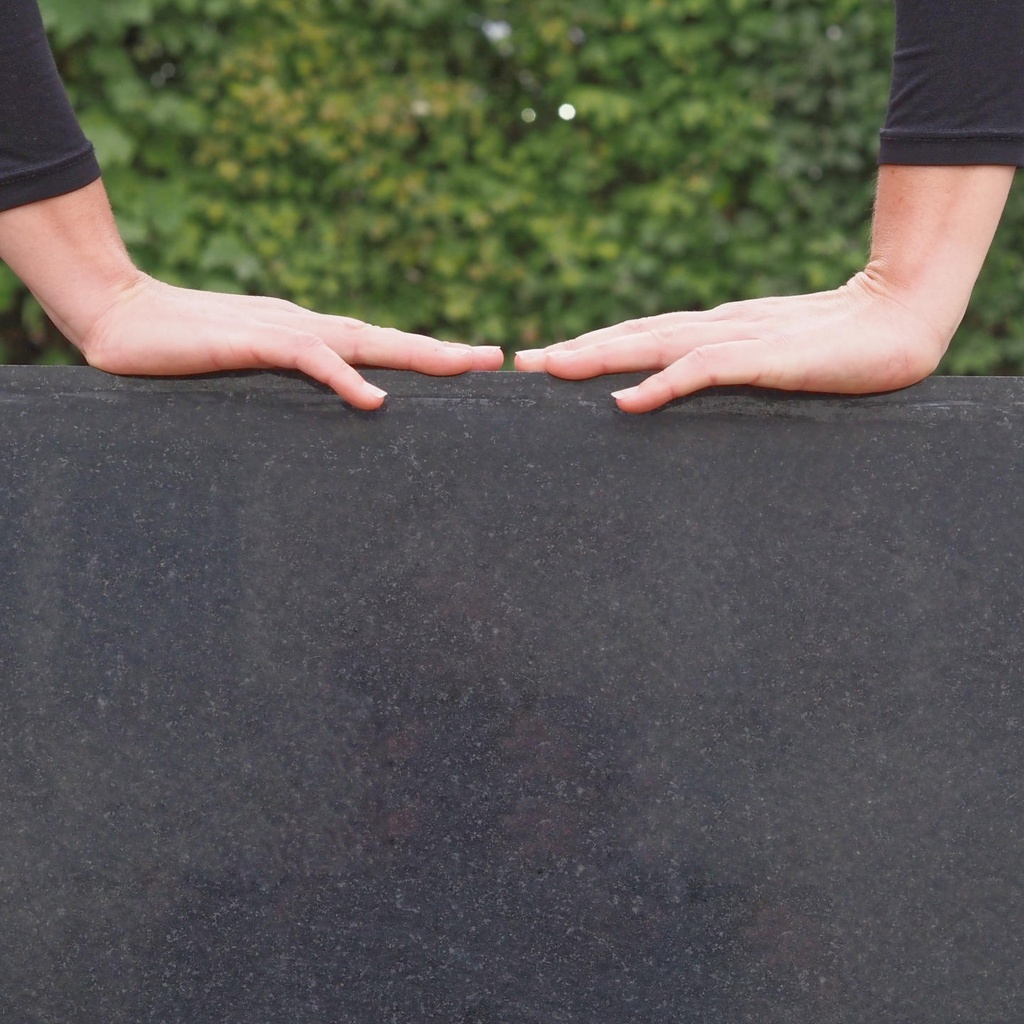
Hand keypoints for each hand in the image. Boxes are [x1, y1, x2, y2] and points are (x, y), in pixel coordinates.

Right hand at [0, 180, 502, 410]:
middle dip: (445, 352)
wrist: (121, 317)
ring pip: (363, 341)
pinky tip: (374, 399)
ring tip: (466, 366)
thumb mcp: (250, 371)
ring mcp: (283, 331)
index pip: (379, 347)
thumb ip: (289, 384)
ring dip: (416, 354)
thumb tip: (332, 406)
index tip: (472, 368)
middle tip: (498, 358)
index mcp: (310, 336)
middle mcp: (308, 328)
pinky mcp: (253, 340)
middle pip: (388, 340)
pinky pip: (308, 359)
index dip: (426, 357)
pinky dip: (343, 378)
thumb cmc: (185, 349)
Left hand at [515, 271, 947, 412]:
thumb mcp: (773, 359)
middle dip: (577, 350)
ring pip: (656, 344)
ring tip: (552, 368)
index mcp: (717, 329)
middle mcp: (718, 327)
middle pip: (634, 335)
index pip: (642, 334)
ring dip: (602, 355)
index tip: (547, 361)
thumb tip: (684, 388)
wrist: (905, 315)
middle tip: (523, 363)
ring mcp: (741, 338)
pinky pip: (706, 369)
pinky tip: (629, 399)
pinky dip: (665, 383)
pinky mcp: (769, 357)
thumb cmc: (842, 345)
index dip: (593, 345)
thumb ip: (731, 368)